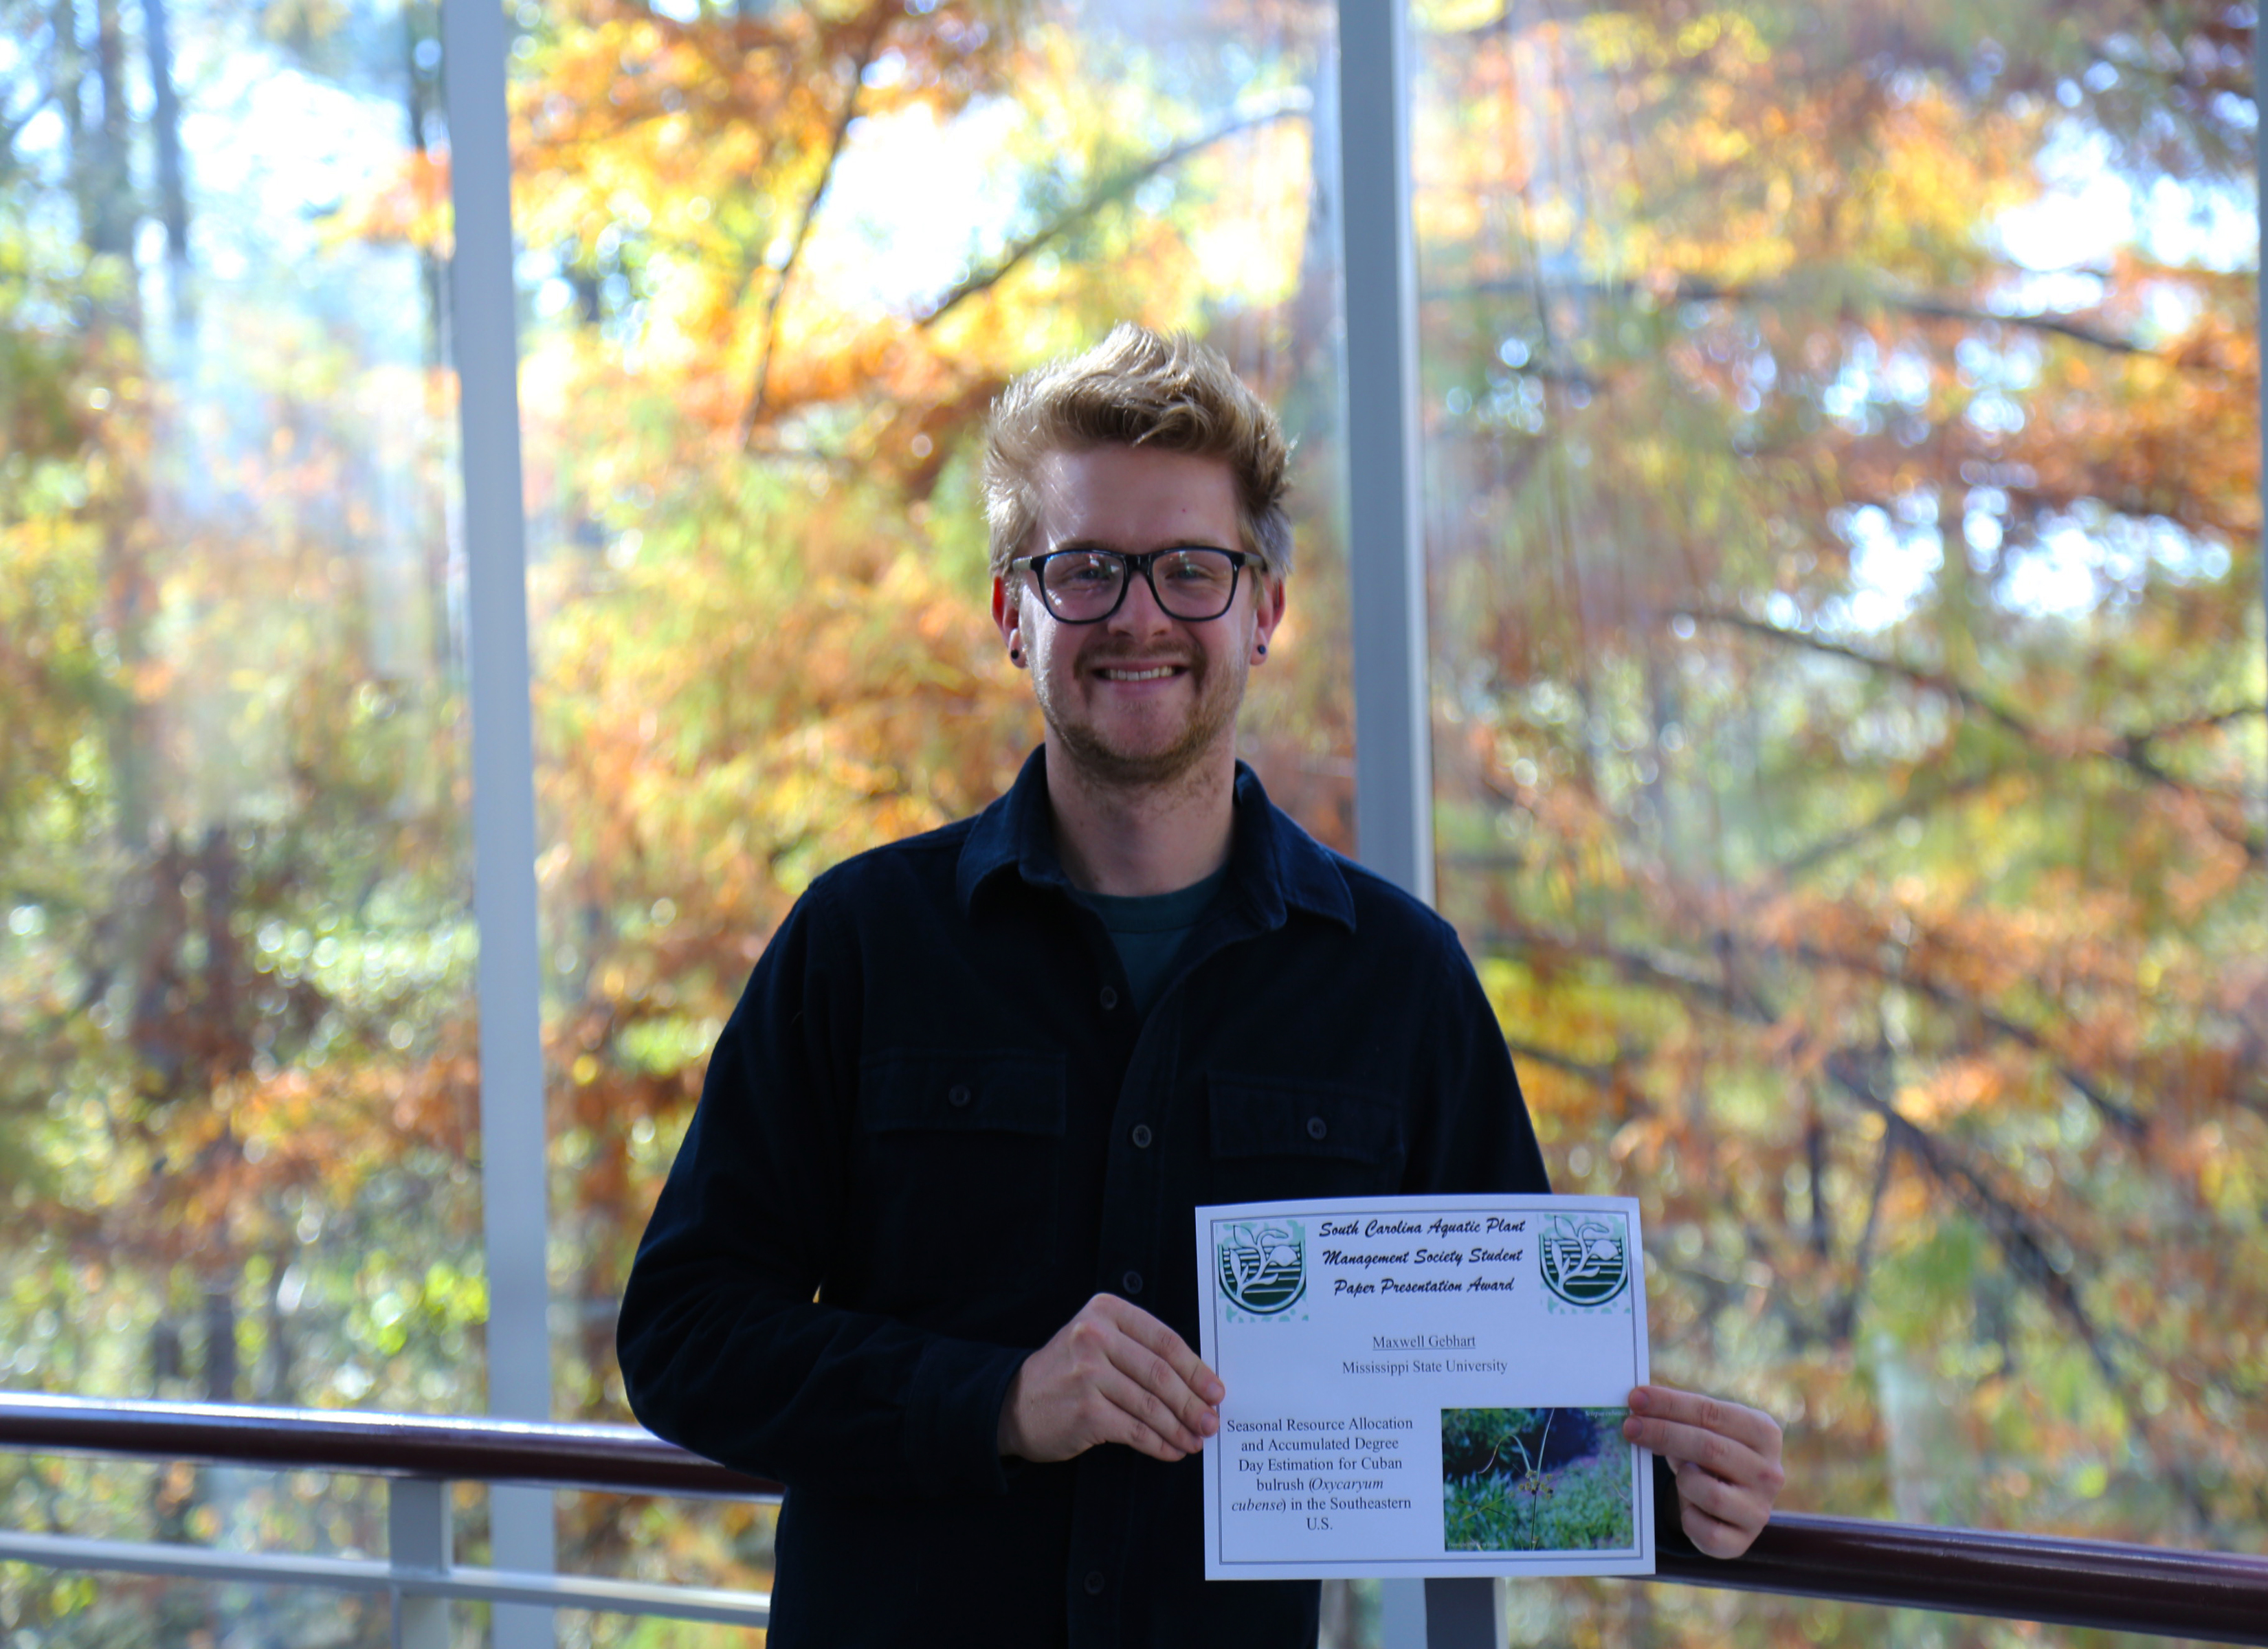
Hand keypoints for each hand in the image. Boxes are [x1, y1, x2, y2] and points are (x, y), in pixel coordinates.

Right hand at [998, 1293, 1224, 1464]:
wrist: (1015, 1403)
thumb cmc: (1067, 1373)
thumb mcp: (1097, 1342)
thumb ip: (1139, 1350)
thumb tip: (1196, 1383)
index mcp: (1106, 1312)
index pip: (1164, 1340)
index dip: (1196, 1368)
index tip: (1216, 1390)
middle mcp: (1095, 1337)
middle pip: (1161, 1374)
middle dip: (1192, 1402)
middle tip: (1211, 1421)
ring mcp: (1088, 1374)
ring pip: (1151, 1405)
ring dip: (1180, 1428)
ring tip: (1195, 1440)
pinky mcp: (1086, 1411)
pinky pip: (1135, 1430)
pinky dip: (1159, 1444)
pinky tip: (1172, 1450)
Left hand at [1622, 1384, 1784, 1557]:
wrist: (1733, 1503)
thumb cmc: (1712, 1456)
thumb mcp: (1706, 1430)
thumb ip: (1681, 1418)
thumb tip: (1639, 1411)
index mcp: (1765, 1433)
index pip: (1712, 1412)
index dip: (1671, 1404)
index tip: (1635, 1398)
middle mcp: (1769, 1473)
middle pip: (1709, 1448)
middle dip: (1663, 1434)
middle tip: (1629, 1427)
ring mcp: (1759, 1510)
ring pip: (1708, 1491)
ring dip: (1684, 1480)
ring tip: (1681, 1474)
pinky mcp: (1742, 1542)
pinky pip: (1705, 1530)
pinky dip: (1689, 1517)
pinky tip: (1688, 1506)